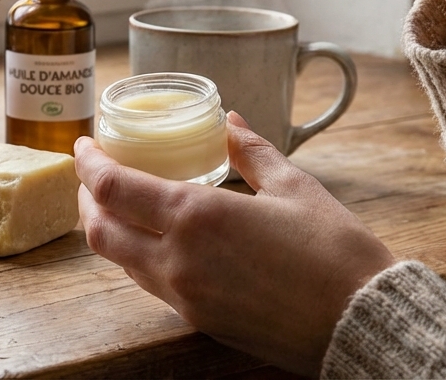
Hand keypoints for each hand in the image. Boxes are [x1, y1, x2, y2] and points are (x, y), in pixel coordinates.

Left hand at [74, 113, 393, 376]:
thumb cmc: (336, 254)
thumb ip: (251, 152)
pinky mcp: (198, 321)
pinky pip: (150, 284)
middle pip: (100, 229)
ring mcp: (184, 297)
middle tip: (93, 175)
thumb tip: (231, 121)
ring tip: (120, 203)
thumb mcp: (294, 187)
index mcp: (195, 218)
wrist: (363, 324)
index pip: (111, 187)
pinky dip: (138, 256)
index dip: (87, 164)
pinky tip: (157, 239)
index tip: (83, 145)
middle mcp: (177, 260)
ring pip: (120, 260)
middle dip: (86, 198)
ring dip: (109, 228)